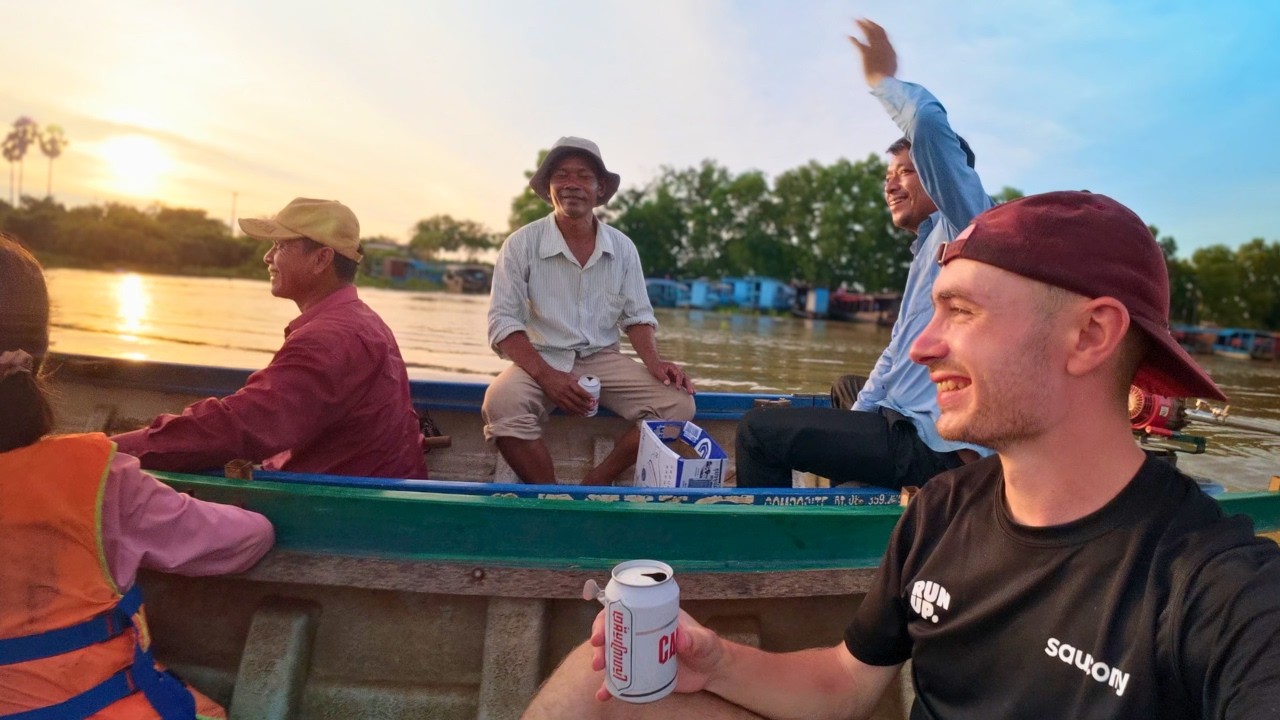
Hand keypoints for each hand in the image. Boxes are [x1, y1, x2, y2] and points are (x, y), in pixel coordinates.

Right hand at [536, 369, 595, 415]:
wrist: (545, 376)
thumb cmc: (557, 375)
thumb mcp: (569, 375)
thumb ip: (576, 379)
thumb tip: (584, 383)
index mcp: (570, 383)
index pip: (580, 391)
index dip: (587, 396)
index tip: (592, 400)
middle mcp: (565, 391)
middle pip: (577, 401)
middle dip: (585, 406)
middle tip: (591, 409)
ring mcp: (560, 397)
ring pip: (572, 406)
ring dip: (579, 411)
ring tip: (585, 414)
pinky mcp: (556, 400)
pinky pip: (564, 408)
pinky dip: (570, 412)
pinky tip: (575, 414)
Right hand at [589, 610, 725, 701]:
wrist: (711, 671)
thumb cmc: (707, 648)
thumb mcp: (703, 640)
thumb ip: (694, 639)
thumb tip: (680, 638)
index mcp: (652, 617)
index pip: (623, 611)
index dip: (607, 619)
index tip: (600, 634)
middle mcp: (641, 633)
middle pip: (612, 632)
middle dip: (599, 643)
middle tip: (598, 659)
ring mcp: (639, 653)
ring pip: (613, 654)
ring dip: (602, 662)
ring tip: (599, 673)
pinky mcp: (642, 672)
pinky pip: (622, 677)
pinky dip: (611, 686)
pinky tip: (604, 694)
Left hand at [647, 359, 696, 393]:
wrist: (655, 364)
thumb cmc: (656, 367)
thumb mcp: (657, 371)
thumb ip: (663, 377)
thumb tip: (668, 384)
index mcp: (674, 367)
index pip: (679, 374)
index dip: (679, 381)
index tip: (678, 388)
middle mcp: (678, 371)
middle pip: (685, 377)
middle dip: (688, 385)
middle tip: (691, 392)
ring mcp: (678, 375)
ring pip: (686, 380)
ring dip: (690, 386)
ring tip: (694, 393)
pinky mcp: (677, 379)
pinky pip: (683, 383)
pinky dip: (687, 387)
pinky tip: (691, 393)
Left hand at [849, 18, 896, 87]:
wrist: (886, 84)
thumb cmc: (889, 81)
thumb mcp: (892, 69)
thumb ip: (890, 61)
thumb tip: (889, 61)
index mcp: (890, 49)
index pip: (884, 34)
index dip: (877, 28)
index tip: (872, 25)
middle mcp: (883, 46)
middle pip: (876, 31)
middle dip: (870, 24)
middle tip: (863, 19)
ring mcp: (875, 50)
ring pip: (868, 33)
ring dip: (861, 26)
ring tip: (855, 20)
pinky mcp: (866, 55)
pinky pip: (858, 44)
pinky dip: (852, 40)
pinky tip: (847, 36)